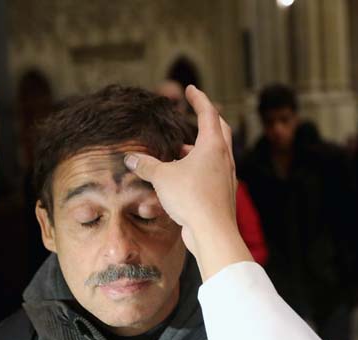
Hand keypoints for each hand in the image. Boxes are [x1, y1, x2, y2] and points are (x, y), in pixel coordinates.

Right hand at [124, 85, 252, 279]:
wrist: (213, 232)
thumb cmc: (191, 198)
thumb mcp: (162, 178)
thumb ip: (146, 165)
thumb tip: (130, 158)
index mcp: (213, 146)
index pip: (208, 113)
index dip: (198, 99)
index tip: (190, 90)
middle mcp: (224, 158)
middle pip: (220, 129)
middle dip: (208, 118)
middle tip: (197, 112)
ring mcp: (226, 176)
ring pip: (216, 153)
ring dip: (201, 146)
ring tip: (182, 149)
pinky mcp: (223, 193)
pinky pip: (213, 172)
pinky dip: (201, 166)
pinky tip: (185, 176)